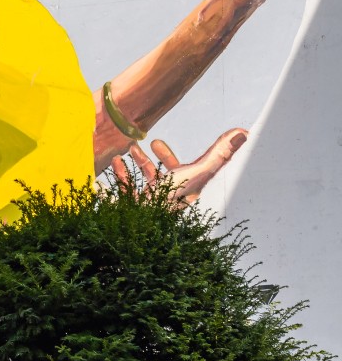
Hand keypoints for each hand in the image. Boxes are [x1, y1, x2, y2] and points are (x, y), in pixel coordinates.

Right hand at [109, 128, 247, 201]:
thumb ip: (217, 154)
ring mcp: (152, 199)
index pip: (202, 165)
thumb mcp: (195, 173)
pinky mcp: (133, 203)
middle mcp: (172, 192)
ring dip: (141, 161)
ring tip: (132, 148)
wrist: (137, 227)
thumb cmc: (167, 200)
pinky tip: (117, 161)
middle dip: (163, 156)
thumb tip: (243, 133)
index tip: (205, 140)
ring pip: (148, 177)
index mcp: (189, 186)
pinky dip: (122, 172)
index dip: (207, 151)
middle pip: (171, 171)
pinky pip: (128, 185)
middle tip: (154, 143)